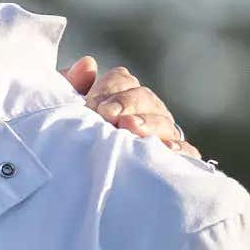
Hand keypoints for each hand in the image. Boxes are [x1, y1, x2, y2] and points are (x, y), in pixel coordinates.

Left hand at [65, 57, 200, 158]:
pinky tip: (166, 149)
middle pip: (144, 97)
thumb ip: (71, 86)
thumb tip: (88, 64)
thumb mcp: (64, 113)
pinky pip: (185, 152)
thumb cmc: (69, 140)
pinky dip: (179, 149)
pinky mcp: (172, 162)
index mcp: (120, 98)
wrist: (71, 186)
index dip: (108, 87)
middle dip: (126, 103)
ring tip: (130, 127)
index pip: (123, 80)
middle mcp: (144, 113)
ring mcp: (161, 136)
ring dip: (147, 123)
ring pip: (163, 122)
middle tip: (106, 114)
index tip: (91, 103)